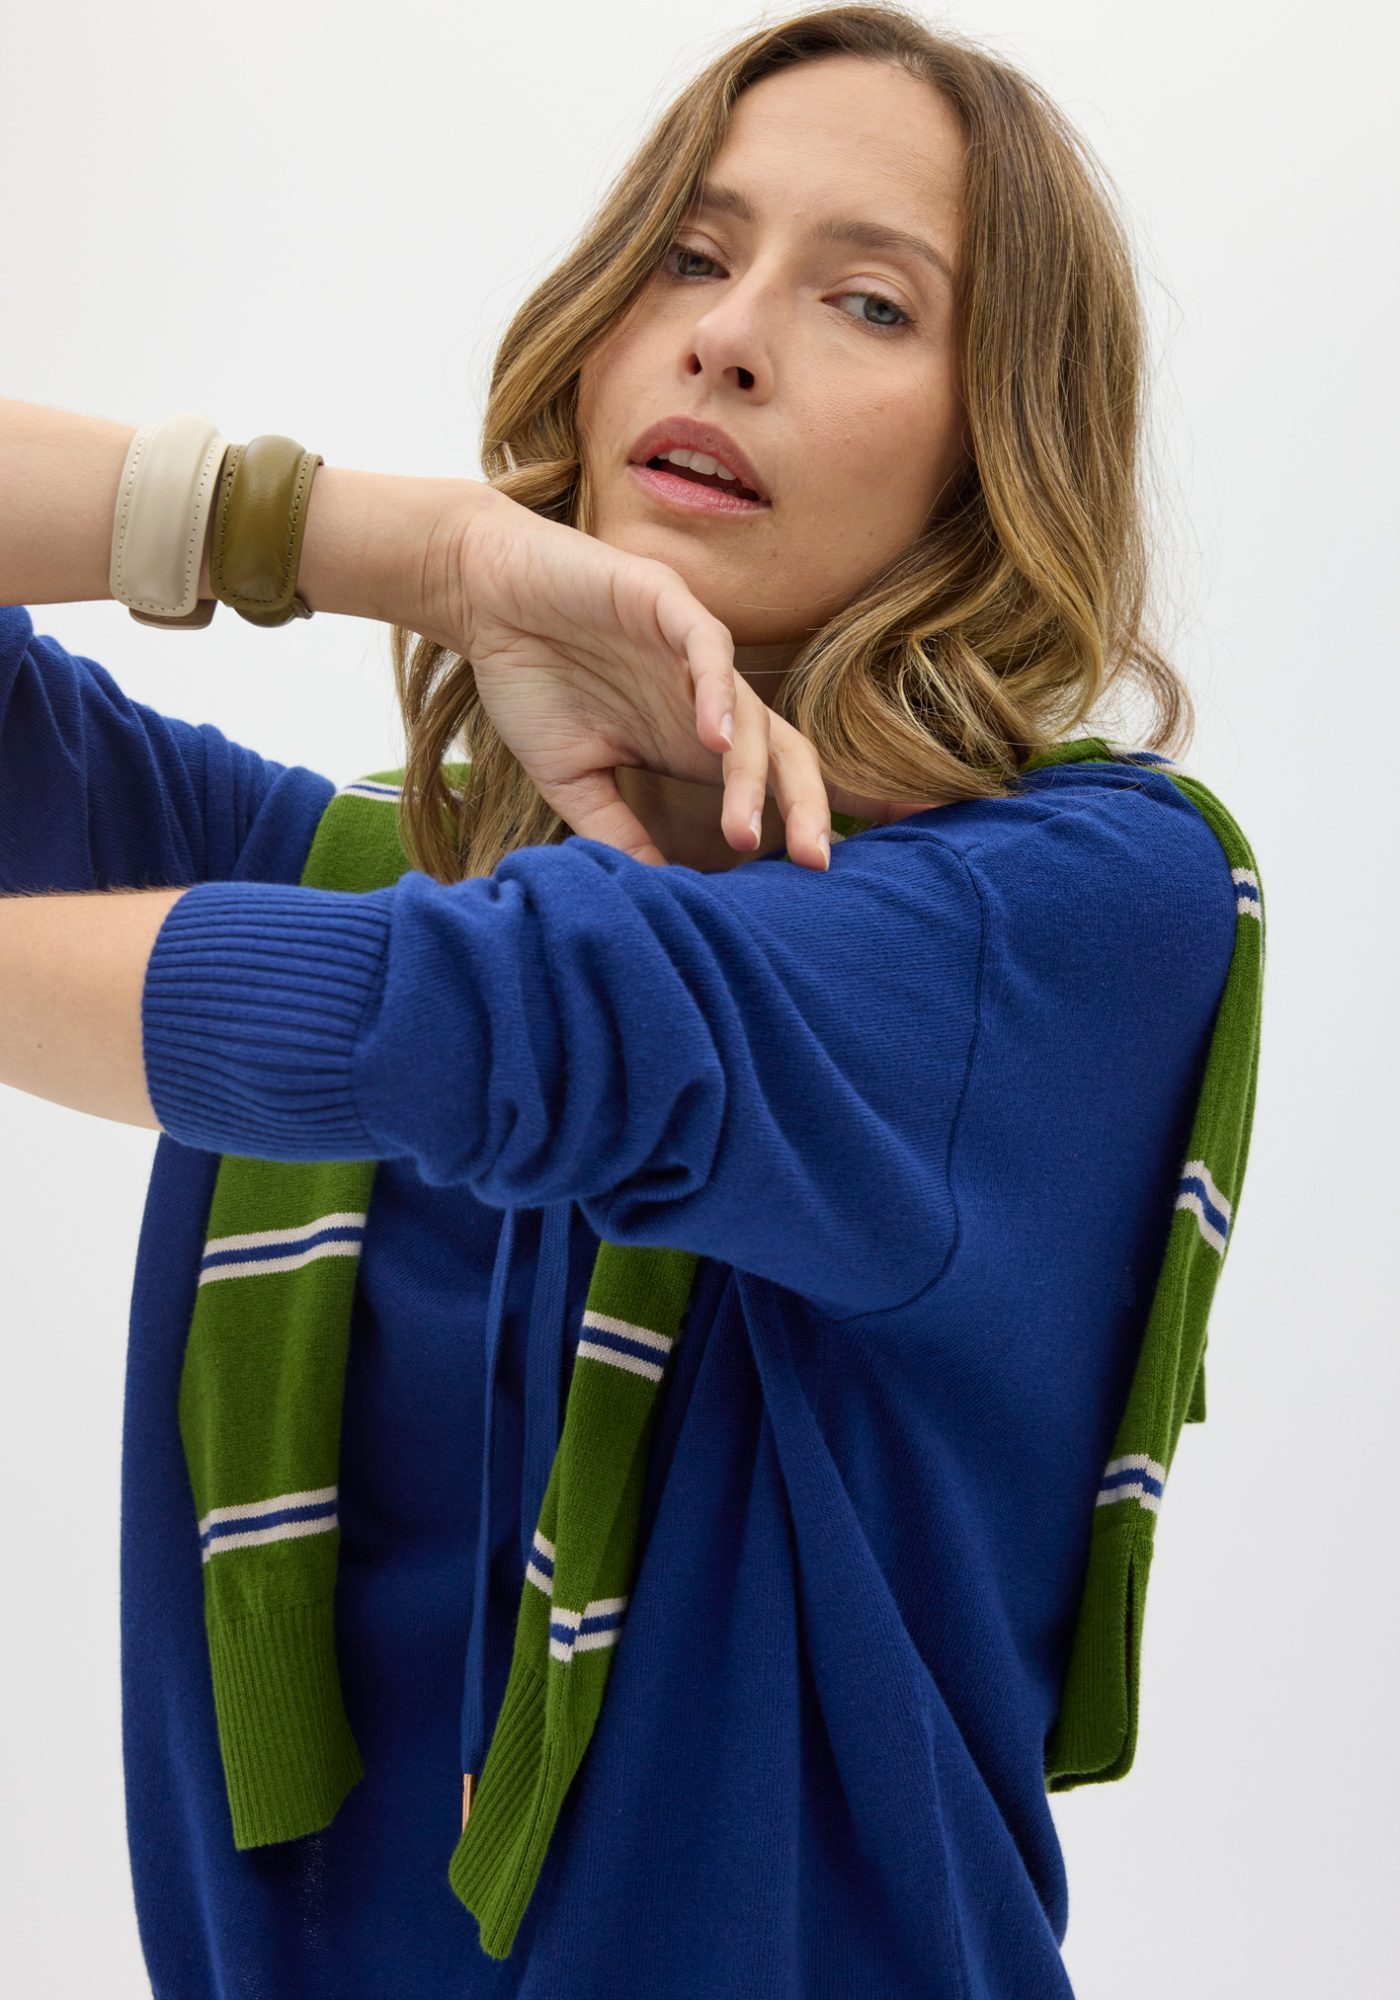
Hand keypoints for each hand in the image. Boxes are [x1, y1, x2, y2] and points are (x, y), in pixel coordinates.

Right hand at [422, 487, 897, 868]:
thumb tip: (656, 892)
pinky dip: (716, 689)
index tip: (829, 872)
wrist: (482, 596)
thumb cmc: (530, 679)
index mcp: (692, 739)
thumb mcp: (572, 776)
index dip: (808, 816)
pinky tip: (711, 736)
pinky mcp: (665, 601)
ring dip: (749, 774)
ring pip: (748, 712)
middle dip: (807, 805)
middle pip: (782, 752)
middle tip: (815, 862)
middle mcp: (705, 698)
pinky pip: (707, 646)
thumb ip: (615, 829)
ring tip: (742, 830)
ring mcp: (690, 649)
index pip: (770, 781)